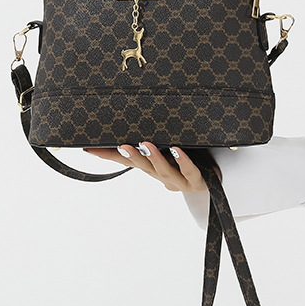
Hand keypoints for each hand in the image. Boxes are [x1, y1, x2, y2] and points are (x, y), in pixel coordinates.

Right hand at [83, 142, 211, 192]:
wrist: (213, 182)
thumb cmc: (188, 162)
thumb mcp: (166, 151)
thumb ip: (150, 142)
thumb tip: (133, 123)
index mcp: (152, 169)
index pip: (127, 162)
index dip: (108, 156)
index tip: (90, 148)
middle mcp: (162, 176)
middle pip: (143, 167)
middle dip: (131, 157)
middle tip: (120, 146)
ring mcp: (179, 181)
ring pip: (164, 171)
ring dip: (154, 158)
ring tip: (146, 145)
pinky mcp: (196, 180)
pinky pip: (189, 171)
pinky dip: (183, 161)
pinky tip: (177, 150)